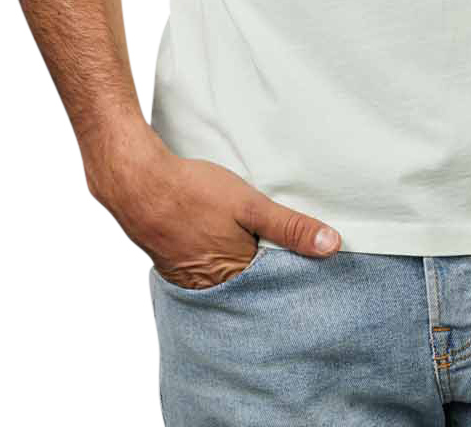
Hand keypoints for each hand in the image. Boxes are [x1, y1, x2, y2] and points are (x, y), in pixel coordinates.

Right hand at [82, 127, 342, 289]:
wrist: (138, 183)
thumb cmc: (194, 192)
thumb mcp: (250, 204)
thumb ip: (290, 226)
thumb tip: (331, 245)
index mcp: (236, 275)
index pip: (275, 286)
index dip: (291, 272)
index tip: (310, 266)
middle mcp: (213, 286)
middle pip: (251, 286)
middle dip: (267, 274)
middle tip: (282, 255)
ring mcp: (190, 278)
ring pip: (228, 279)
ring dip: (241, 266)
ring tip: (251, 248)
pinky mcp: (174, 266)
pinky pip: (205, 272)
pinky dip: (218, 261)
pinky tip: (220, 243)